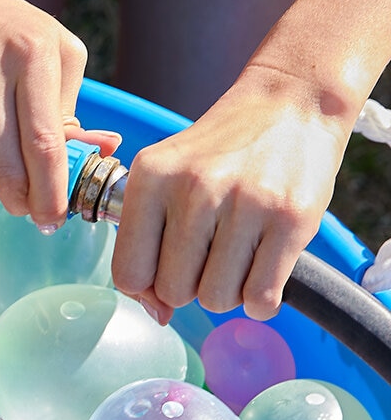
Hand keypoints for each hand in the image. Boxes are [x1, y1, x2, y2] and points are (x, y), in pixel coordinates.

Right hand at [0, 0, 117, 225]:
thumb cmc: (7, 33)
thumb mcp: (54, 53)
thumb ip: (71, 106)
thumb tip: (98, 153)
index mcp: (32, 53)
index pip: (45, 141)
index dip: (51, 190)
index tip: (52, 219)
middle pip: (5, 160)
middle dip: (16, 198)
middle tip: (18, 205)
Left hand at [110, 72, 349, 322]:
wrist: (289, 104)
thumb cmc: (219, 151)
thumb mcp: (165, 173)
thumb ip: (146, 240)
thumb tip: (156, 315)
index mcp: (151, 176)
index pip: (128, 272)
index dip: (144, 288)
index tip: (163, 274)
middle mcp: (193, 188)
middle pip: (172, 291)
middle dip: (188, 287)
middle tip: (206, 257)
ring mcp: (245, 203)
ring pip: (216, 299)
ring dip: (225, 292)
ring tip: (235, 258)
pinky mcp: (291, 219)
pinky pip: (260, 298)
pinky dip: (259, 301)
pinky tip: (260, 271)